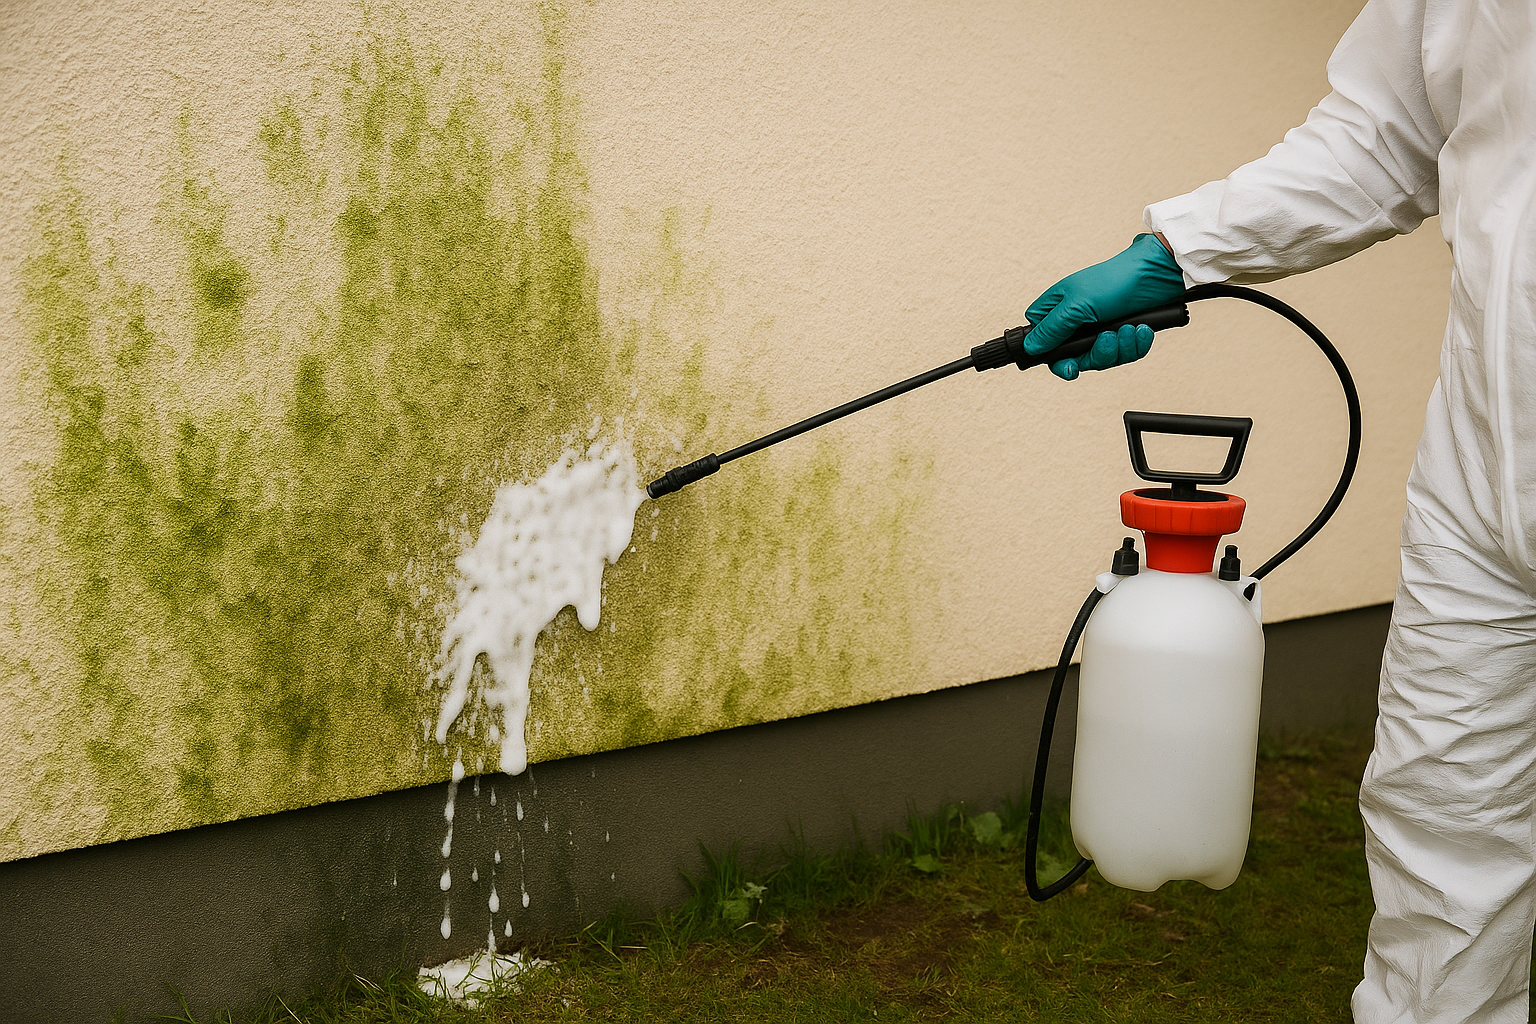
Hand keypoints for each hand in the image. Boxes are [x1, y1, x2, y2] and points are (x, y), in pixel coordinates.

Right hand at [1025, 233, 1185, 380]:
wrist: (1156, 273)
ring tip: (1127, 329)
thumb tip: (1030, 347)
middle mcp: (1077, 321)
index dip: (1053, 356)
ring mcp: (1100, 328)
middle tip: (1106, 341)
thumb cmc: (1114, 280)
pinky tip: (1140, 329)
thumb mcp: (1076, 306)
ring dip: (1118, 348)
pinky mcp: (1123, 333)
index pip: (1043, 342)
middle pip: (1075, 358)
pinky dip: (1134, 345)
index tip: (1069, 363)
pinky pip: (1124, 354)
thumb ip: (1050, 330)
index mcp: (1058, 310)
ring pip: (1101, 359)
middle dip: (1096, 354)